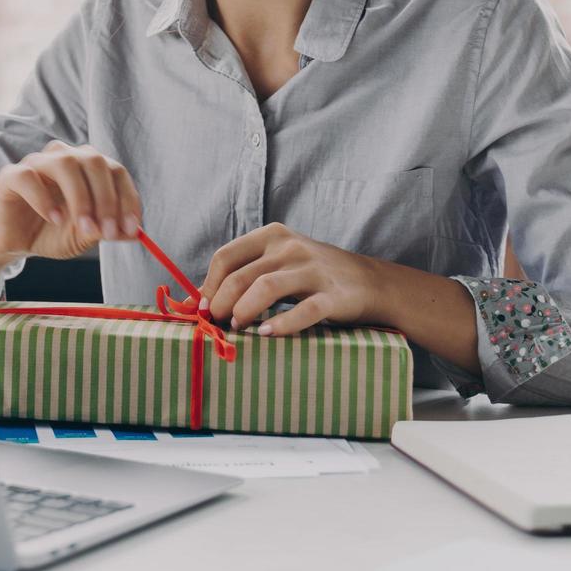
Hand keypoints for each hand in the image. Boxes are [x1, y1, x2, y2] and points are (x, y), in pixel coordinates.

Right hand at [0, 141, 142, 261]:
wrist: (14, 243)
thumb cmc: (51, 233)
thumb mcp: (84, 236)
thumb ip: (107, 231)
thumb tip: (134, 232)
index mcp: (87, 167)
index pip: (115, 170)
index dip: (127, 198)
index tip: (132, 228)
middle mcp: (64, 157)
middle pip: (94, 161)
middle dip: (106, 199)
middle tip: (108, 232)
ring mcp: (37, 163)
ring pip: (65, 163)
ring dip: (80, 198)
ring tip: (84, 227)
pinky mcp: (11, 175)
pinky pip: (29, 177)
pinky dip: (45, 199)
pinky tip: (53, 219)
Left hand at [196, 222, 382, 335]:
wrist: (370, 282)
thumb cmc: (313, 275)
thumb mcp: (280, 262)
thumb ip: (246, 273)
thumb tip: (200, 300)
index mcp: (272, 236)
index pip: (226, 256)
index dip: (209, 285)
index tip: (204, 309)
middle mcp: (290, 248)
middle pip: (240, 275)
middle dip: (221, 303)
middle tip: (218, 323)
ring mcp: (313, 270)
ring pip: (265, 288)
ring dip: (243, 311)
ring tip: (238, 328)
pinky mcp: (333, 295)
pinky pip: (303, 311)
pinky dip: (281, 324)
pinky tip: (267, 334)